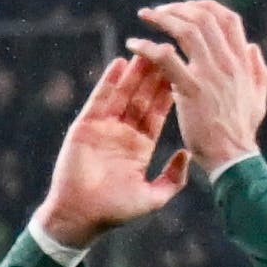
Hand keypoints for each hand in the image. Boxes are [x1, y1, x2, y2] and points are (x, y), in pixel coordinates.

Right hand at [30, 40, 185, 244]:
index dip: (169, 93)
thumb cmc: (115, 211)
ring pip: (122, 94)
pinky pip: (99, 100)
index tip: (183, 72)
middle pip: (141, 98)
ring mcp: (103, 128)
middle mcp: (123, 133)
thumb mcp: (152, 197)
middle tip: (167, 51)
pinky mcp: (85, 126)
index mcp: (140, 147)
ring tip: (146, 50)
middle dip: (154, 76)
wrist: (79, 216)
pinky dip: (108, 81)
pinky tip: (118, 63)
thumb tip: (186, 153)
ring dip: (134, 73)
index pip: (158, 113)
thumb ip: (173, 178)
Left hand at [134, 0, 266, 178]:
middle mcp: (229, 62)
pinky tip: (133, 45)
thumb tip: (252, 48)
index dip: (205, 6)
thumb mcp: (257, 97)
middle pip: (205, 17)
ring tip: (144, 16)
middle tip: (158, 11)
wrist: (234, 158)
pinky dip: (147, 46)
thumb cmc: (241, 131)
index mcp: (243, 62)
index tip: (186, 8)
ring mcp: (212, 74)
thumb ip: (258, 70)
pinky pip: (167, 57)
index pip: (228, 19)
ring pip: (188, 30)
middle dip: (179, 8)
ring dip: (163, 18)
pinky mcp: (192, 89)